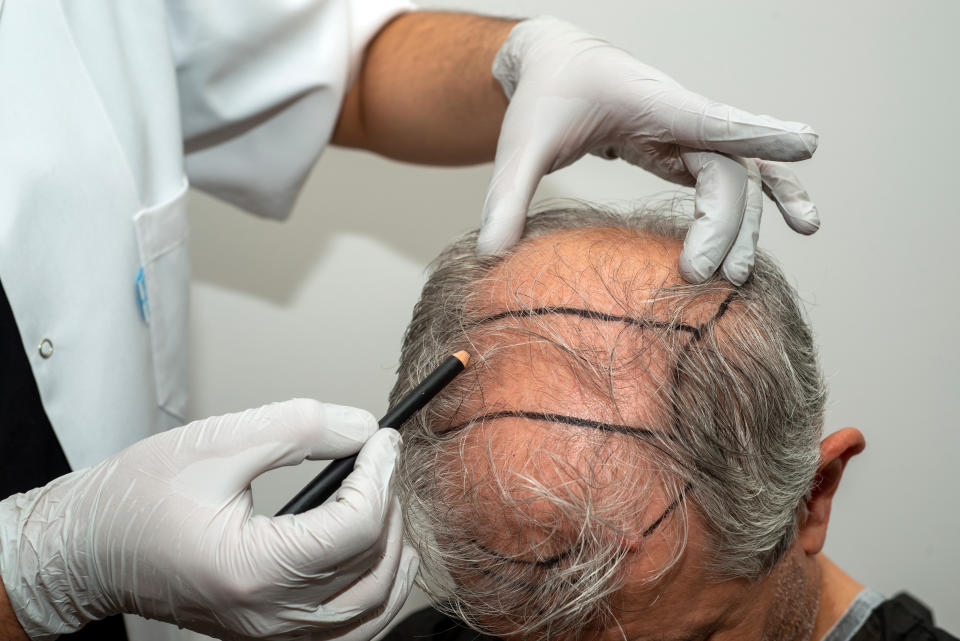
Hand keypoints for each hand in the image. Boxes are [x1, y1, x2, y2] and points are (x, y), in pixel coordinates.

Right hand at [0, 399, 416, 640]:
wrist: (90, 550)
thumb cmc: (137, 500)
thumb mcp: (216, 442)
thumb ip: (296, 428)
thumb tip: (361, 428)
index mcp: (251, 569)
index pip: (356, 527)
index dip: (380, 474)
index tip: (383, 439)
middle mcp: (268, 615)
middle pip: (372, 564)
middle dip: (389, 502)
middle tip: (380, 458)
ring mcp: (273, 634)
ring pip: (374, 606)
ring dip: (393, 547)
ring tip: (381, 497)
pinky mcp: (273, 635)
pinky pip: (354, 628)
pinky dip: (380, 589)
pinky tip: (380, 552)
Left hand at [478, 16, 819, 284]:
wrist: (554, 65)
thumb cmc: (544, 95)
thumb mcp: (521, 145)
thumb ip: (507, 197)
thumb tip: (491, 255)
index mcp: (651, 103)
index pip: (711, 120)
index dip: (757, 133)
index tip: (805, 144)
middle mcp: (682, 117)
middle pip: (727, 172)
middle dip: (725, 225)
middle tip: (703, 277)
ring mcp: (688, 135)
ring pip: (738, 181)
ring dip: (749, 225)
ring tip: (743, 276)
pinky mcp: (684, 151)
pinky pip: (730, 181)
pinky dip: (759, 204)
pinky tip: (791, 227)